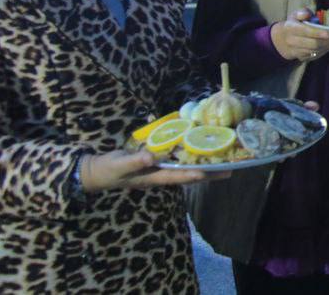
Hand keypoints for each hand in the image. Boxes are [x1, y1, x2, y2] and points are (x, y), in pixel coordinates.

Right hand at [79, 149, 212, 191]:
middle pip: (188, 175)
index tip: (208, 172)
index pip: (177, 177)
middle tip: (230, 170)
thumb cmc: (109, 169)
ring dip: (203, 166)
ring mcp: (160, 170)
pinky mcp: (158, 163)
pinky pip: (177, 161)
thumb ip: (135, 161)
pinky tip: (199, 149)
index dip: (192, 175)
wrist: (99, 171)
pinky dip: (189, 156)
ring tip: (223, 162)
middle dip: (208, 173)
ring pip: (185, 169)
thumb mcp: (120, 165)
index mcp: (153, 177)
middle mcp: (160, 175)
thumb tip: (151, 158)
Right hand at [270, 9, 328, 61]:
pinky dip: (324, 50)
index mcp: (290, 28)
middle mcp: (291, 41)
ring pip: (316, 51)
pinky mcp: (301, 58)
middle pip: (313, 44)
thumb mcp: (295, 15)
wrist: (282, 40)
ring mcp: (296, 51)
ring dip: (327, 45)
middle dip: (327, 41)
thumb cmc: (293, 24)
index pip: (306, 31)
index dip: (318, 33)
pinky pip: (316, 55)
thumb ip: (302, 12)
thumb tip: (307, 14)